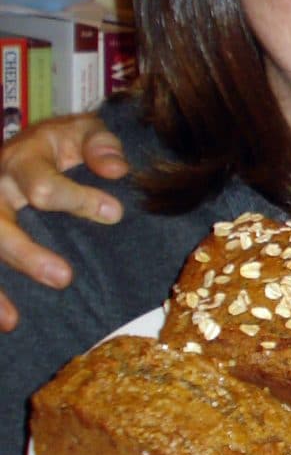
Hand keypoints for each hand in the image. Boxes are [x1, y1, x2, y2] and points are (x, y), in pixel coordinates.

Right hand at [0, 115, 126, 332]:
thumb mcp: (83, 131)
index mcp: (22, 160)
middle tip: (64, 278)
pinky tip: (6, 322)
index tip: (114, 213)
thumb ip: (101, 145)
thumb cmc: (63, 144)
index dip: (77, 200)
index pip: (42, 186)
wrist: (30, 145)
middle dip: (27, 254)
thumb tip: (116, 170)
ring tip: (14, 320)